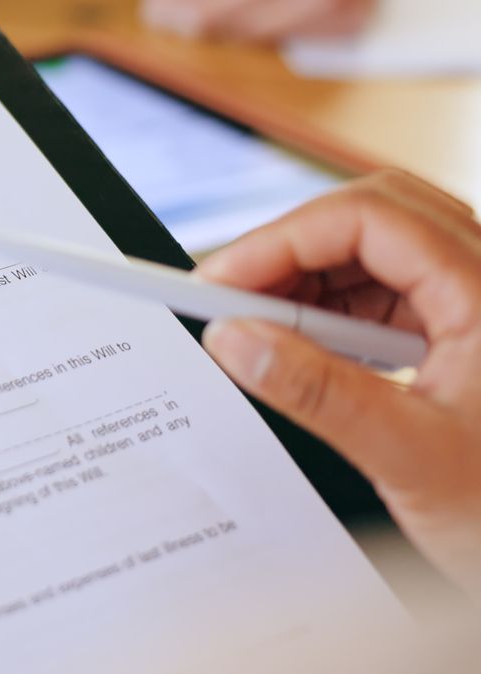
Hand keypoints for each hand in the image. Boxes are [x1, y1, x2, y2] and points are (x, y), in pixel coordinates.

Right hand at [195, 171, 480, 595]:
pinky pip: (398, 289)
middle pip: (374, 218)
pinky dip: (342, 309)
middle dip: (293, 250)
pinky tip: (311, 345)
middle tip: (232, 296)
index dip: (282, 241)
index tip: (220, 282)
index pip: (369, 219)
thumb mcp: (411, 455)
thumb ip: (317, 392)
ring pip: (384, 249)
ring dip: (314, 280)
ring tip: (264, 327)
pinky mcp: (473, 330)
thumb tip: (236, 341)